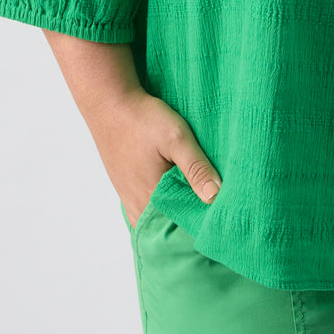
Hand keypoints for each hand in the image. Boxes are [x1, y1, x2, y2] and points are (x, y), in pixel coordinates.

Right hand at [93, 87, 223, 227]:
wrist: (109, 103)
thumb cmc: (142, 119)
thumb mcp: (176, 138)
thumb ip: (196, 168)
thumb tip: (215, 197)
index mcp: (150, 200)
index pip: (182, 229)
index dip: (203, 224)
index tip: (223, 219)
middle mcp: (138, 207)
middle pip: (170, 227)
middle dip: (192, 221)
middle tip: (217, 211)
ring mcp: (130, 199)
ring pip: (160, 218)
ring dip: (178, 213)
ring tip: (200, 201)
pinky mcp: (127, 189)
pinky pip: (149, 208)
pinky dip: (164, 205)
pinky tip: (178, 192)